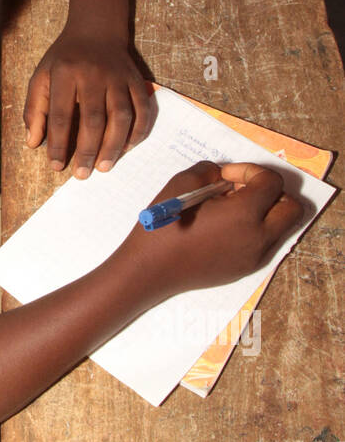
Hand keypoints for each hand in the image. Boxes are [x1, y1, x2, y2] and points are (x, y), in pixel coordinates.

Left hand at [24, 32, 151, 175]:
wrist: (96, 29)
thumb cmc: (65, 59)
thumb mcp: (41, 76)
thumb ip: (34, 109)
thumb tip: (33, 143)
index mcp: (65, 73)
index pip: (60, 114)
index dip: (58, 142)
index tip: (56, 165)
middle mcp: (94, 74)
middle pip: (93, 118)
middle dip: (88, 150)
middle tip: (82, 174)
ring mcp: (118, 77)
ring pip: (121, 115)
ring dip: (114, 145)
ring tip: (105, 167)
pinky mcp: (137, 80)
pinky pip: (143, 108)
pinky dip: (138, 131)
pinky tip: (128, 148)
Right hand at [114, 161, 302, 296]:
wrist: (149, 270)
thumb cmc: (162, 225)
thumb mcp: (180, 184)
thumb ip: (209, 171)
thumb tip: (225, 177)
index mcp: (244, 214)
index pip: (272, 182)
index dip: (251, 171)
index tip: (225, 177)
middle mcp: (258, 237)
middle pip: (292, 208)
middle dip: (272, 193)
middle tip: (241, 191)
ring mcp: (254, 256)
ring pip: (282, 227)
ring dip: (265, 211)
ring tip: (231, 209)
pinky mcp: (246, 268)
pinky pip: (265, 243)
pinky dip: (255, 229)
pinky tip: (224, 228)